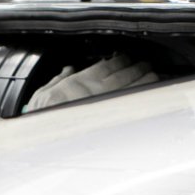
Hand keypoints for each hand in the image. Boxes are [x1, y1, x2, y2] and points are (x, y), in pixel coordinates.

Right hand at [24, 53, 157, 110]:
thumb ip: (57, 80)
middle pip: (122, 75)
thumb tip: (67, 71)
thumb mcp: (42, 94)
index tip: (126, 57)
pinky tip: (151, 93)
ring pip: (131, 87)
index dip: (118, 60)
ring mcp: (105, 105)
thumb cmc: (40, 118)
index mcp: (78, 83)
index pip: (104, 66)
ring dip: (144, 79)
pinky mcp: (112, 119)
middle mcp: (95, 91)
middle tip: (146, 63)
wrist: (45, 137)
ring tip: (154, 75)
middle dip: (136, 67)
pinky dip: (143, 96)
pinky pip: (132, 104)